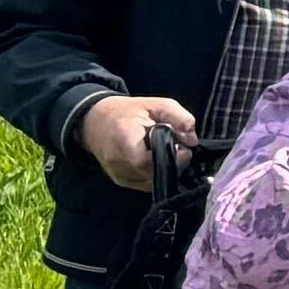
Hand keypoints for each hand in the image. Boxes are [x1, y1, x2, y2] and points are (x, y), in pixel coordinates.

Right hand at [77, 92, 195, 187]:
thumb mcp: (156, 105)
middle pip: (152, 174)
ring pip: (151, 182)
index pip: (145, 161)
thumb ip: (178, 117)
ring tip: (166, 152)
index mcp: (124, 140)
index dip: (170, 158)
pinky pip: (146, 184)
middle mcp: (117, 161)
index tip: (183, 147)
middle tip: (179, 149)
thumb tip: (193, 140)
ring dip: (166, 169)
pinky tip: (157, 160)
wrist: (96, 122)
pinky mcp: (121, 181)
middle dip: (173, 163)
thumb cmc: (128, 112)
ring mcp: (118, 174)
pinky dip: (156, 174)